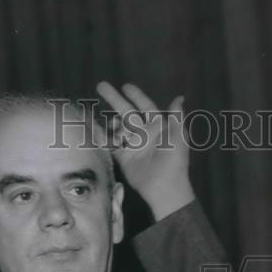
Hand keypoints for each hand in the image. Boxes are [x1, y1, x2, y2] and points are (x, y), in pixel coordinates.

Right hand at [96, 81, 195, 221]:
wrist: (164, 185)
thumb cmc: (174, 160)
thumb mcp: (178, 136)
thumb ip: (176, 117)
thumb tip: (179, 98)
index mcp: (158, 127)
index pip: (145, 107)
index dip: (136, 96)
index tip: (125, 86)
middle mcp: (144, 134)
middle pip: (127, 112)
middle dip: (114, 99)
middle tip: (101, 85)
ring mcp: (132, 145)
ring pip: (118, 127)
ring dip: (110, 120)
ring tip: (104, 117)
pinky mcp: (123, 157)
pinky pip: (110, 144)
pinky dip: (102, 136)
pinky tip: (92, 128)